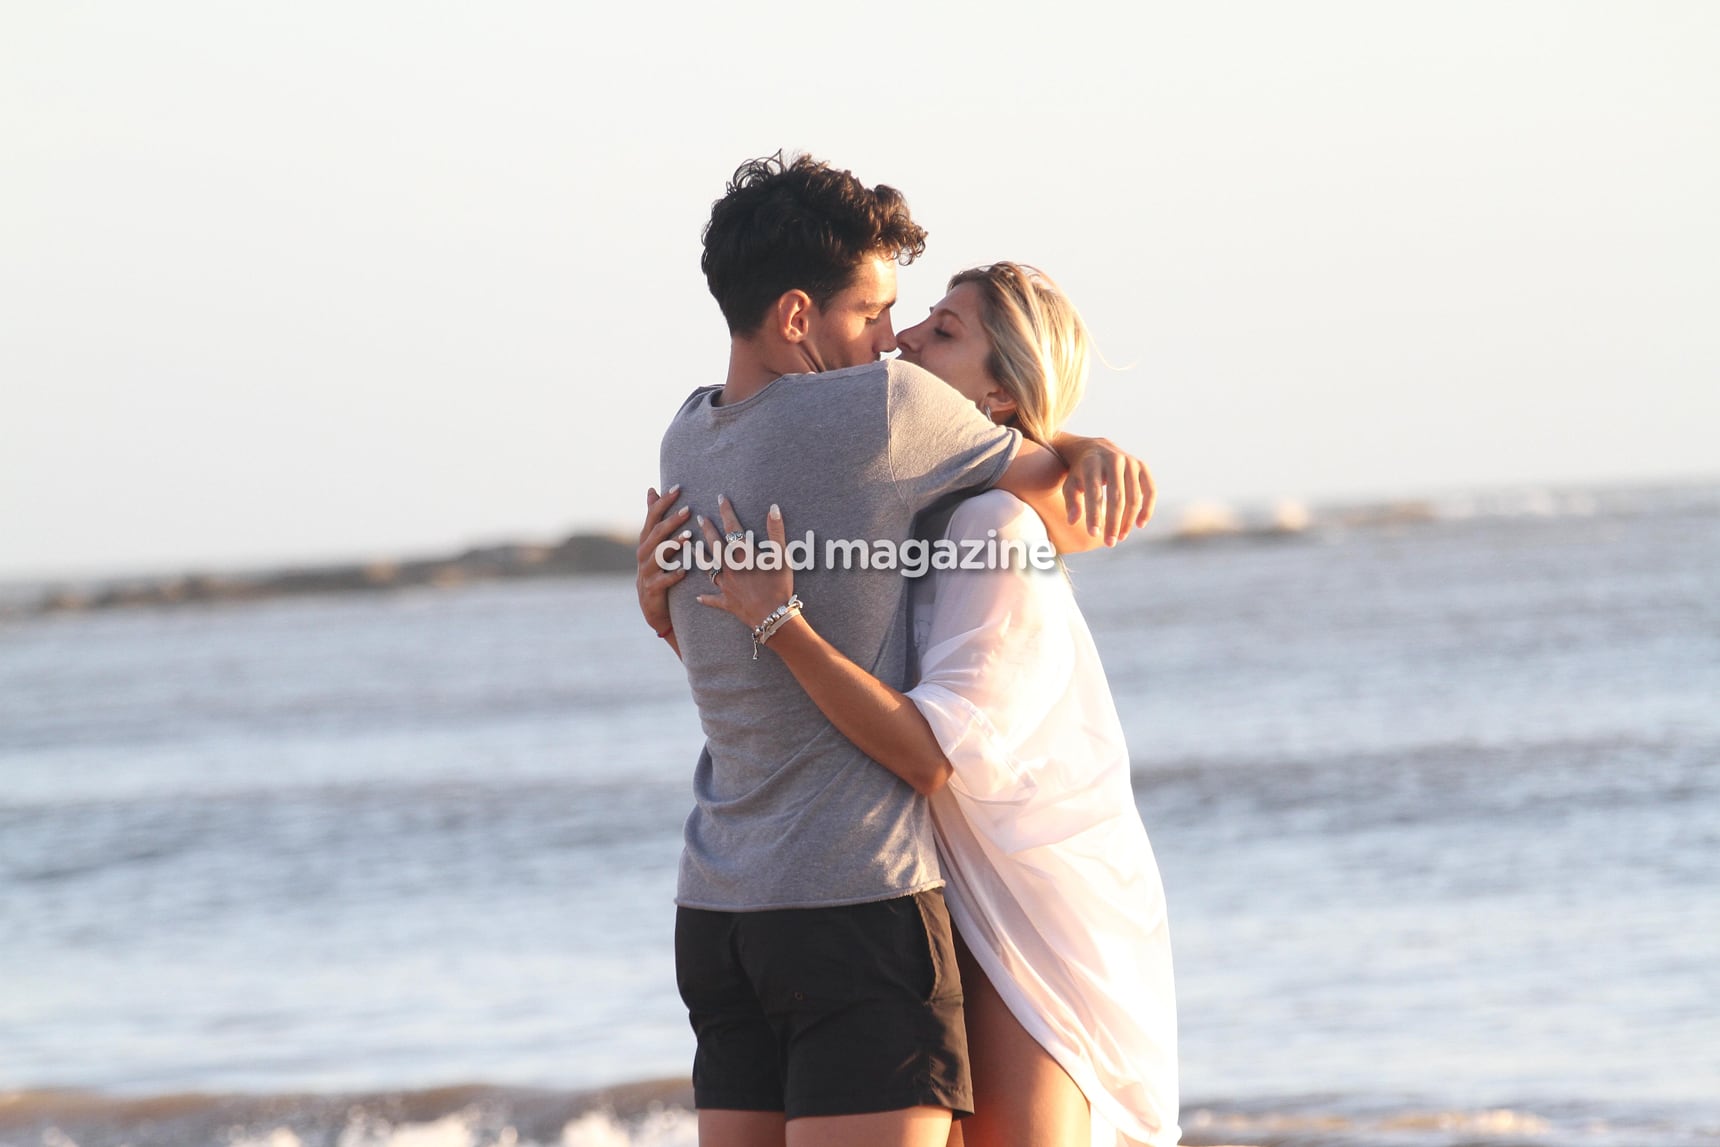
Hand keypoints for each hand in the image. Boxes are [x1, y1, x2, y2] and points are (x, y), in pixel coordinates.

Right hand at [636, 485, 690, 635]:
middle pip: (656, 533)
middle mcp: (643, 553)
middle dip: (672, 520)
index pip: (653, 517)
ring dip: (673, 545)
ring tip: (688, 536)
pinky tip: (684, 570)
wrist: (653, 607)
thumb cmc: (658, 569)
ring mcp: (646, 571)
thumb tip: (651, 489)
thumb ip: (654, 519)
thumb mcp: (655, 544)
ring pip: (659, 555)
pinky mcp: (652, 589)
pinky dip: (672, 575)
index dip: (663, 502)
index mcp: (646, 541)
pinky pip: (662, 581)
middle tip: (689, 509)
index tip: (678, 488)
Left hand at [694, 493, 794, 631]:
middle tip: (700, 518)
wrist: (772, 616)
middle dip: (708, 529)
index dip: (726, 511)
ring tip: (692, 547)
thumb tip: (773, 508)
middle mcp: (730, 567)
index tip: (720, 498)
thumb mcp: (781, 556)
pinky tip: (698, 597)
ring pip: (709, 568)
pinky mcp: (727, 602)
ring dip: (700, 557)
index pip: (733, 527)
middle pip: (715, 545)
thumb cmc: (778, 585)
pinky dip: (706, 598)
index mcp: (743, 554)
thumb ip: (776, 531)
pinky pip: (714, 599)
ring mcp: (726, 585)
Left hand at [1058, 436, 1155, 544]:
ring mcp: (1130, 462)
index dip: (1095, 515)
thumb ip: (1071, 502)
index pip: (1094, 493)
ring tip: (1120, 537)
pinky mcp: (1142, 466)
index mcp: (1092, 464)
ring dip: (1128, 520)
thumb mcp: (1071, 484)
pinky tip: (1139, 525)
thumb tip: (1072, 521)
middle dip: (1113, 522)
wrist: (1095, 449)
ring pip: (1134, 497)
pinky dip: (1147, 509)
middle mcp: (1113, 460)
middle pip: (1116, 497)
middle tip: (1109, 543)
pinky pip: (1150, 490)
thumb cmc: (1081, 474)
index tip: (1093, 535)